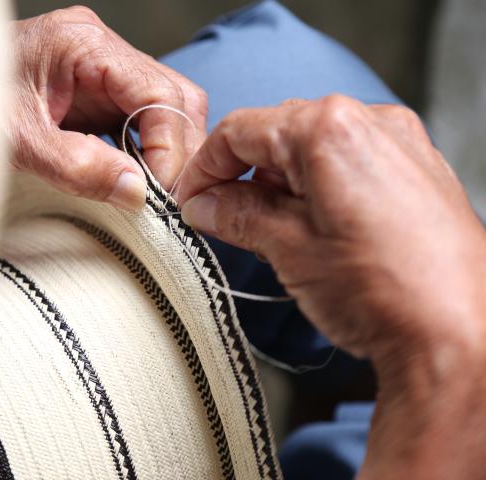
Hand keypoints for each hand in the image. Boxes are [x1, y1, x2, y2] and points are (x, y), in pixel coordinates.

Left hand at [8, 7, 206, 209]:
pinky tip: (141, 175)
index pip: (158, 92)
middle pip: (174, 95)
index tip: (163, 192)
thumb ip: (79, 168)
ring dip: (169, 151)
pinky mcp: (99, 89)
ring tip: (158, 191)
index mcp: (83, 44)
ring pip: (167, 106)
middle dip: (178, 149)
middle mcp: (101, 48)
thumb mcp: (21, 142)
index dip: (171, 146)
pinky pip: (144, 117)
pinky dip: (150, 150)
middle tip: (169, 197)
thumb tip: (137, 194)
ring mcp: (103, 67)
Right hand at [176, 96, 485, 478]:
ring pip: (316, 146)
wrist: (458, 334)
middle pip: (279, 132)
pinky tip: (311, 222)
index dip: (205, 166)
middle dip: (242, 172)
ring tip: (266, 224)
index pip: (242, 131)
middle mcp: (371, 122)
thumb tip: (206, 204)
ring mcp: (401, 144)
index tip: (190, 197)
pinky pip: (352, 160)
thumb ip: (238, 214)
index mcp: (329, 130)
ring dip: (281, 178)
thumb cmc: (380, 291)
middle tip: (219, 212)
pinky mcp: (419, 169)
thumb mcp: (287, 249)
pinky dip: (320, 183)